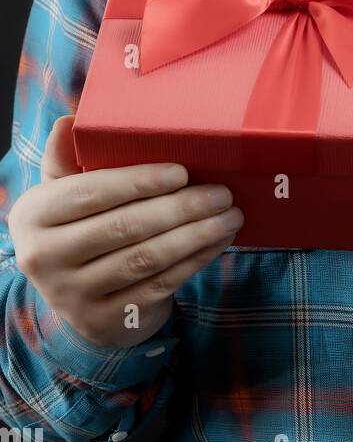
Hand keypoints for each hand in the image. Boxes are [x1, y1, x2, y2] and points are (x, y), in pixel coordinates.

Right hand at [7, 115, 243, 347]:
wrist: (77, 298)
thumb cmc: (79, 226)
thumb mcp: (63, 193)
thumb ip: (67, 157)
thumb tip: (71, 119)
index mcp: (33, 216)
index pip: (91, 193)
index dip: (139, 181)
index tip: (181, 172)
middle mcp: (44, 259)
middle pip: (124, 227)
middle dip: (181, 207)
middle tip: (222, 192)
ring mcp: (73, 296)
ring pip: (146, 258)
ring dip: (196, 234)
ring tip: (230, 215)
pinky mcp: (106, 322)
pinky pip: (160, 285)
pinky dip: (196, 260)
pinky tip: (219, 241)